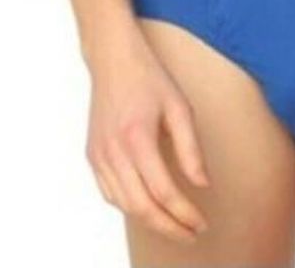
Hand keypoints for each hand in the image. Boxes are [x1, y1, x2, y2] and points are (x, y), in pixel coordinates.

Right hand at [85, 28, 212, 243]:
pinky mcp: (92, 156)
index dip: (184, 214)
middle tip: (192, 234)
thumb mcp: (179, 107)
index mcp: (137, 137)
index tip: (201, 223)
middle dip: (169, 227)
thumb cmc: (150, 79)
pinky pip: (109, 194)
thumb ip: (191, 148)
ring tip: (175, 225)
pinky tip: (148, 207)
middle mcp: (114, 151)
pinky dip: (130, 207)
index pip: (163, 191)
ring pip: (124, 205)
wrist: (113, 60)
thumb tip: (202, 184)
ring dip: (150, 221)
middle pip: (141, 207)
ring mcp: (98, 155)